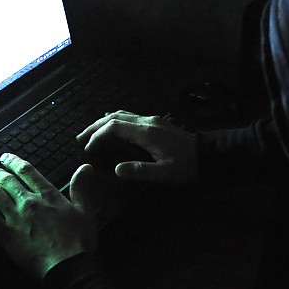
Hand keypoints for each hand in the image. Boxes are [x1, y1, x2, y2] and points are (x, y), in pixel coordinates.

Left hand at [0, 153, 97, 280]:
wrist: (66, 266)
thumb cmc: (79, 240)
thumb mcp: (84, 211)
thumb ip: (80, 188)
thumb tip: (85, 166)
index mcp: (47, 195)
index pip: (27, 171)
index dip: (14, 162)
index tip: (5, 158)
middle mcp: (29, 202)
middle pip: (8, 181)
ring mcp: (15, 218)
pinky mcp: (6, 234)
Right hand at [76, 110, 197, 183]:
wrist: (208, 155)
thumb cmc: (187, 166)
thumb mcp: (165, 174)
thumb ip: (140, 171)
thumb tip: (116, 170)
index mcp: (146, 133)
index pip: (114, 127)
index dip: (98, 136)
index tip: (88, 149)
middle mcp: (147, 121)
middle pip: (114, 117)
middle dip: (95, 126)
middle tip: (80, 138)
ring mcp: (151, 120)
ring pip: (121, 114)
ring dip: (103, 122)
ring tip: (90, 133)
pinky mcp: (155, 122)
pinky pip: (129, 117)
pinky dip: (114, 121)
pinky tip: (110, 128)